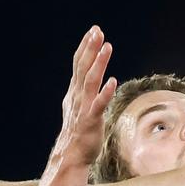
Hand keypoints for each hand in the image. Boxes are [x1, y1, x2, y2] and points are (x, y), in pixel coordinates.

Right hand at [53, 25, 116, 165]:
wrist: (71, 154)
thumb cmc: (79, 130)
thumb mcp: (79, 105)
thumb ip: (84, 90)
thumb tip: (89, 77)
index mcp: (75, 91)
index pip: (79, 64)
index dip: (86, 47)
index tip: (93, 31)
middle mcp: (77, 96)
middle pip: (83, 68)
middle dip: (90, 48)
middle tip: (97, 31)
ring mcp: (84, 107)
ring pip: (91, 81)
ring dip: (98, 64)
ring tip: (107, 47)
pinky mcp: (91, 120)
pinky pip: (99, 104)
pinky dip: (105, 92)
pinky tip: (113, 81)